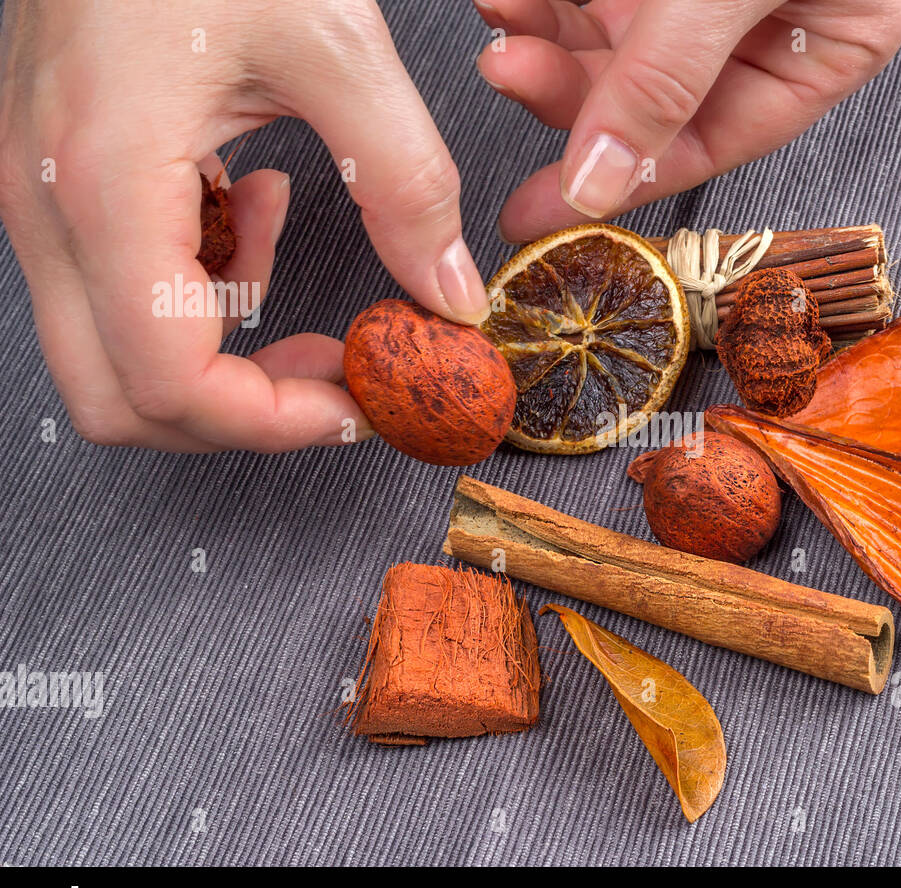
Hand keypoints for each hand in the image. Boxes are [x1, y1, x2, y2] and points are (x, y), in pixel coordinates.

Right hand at [0, 0, 488, 451]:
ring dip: (219, 346)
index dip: (270, 422)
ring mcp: (40, 198)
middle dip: (238, 414)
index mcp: (107, 185)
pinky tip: (252, 201)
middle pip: (119, 401)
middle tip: (331, 374)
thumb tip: (452, 294)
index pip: (169, 383)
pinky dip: (197, 282)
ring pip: (114, 354)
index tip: (355, 402)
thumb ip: (405, 182)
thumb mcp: (333, 46)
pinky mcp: (59, 179)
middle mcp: (49, 208)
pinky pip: (119, 287)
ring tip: (290, 247)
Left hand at [474, 0, 900, 242]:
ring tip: (501, 16)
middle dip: (571, 90)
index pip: (709, 141)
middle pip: (654, 95)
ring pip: (624, 36)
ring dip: (553, 33)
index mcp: (830, 47)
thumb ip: (668, 74)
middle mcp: (779, 23)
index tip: (540, 212)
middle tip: (507, 73)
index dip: (619, 181)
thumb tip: (600, 179)